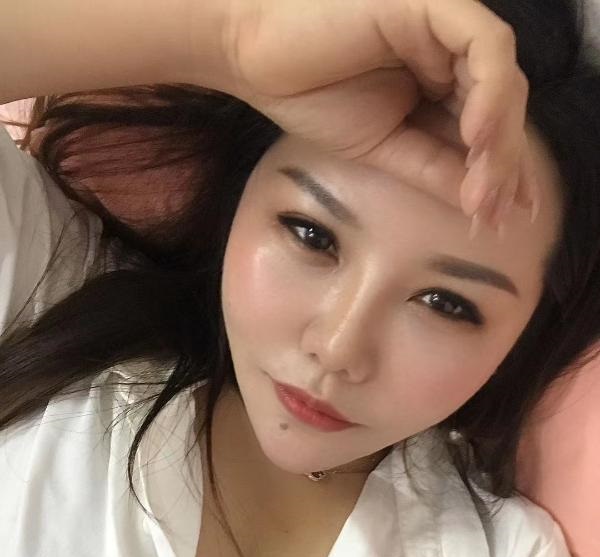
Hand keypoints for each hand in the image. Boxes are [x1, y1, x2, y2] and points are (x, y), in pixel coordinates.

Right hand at [220, 0, 537, 228]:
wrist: (253, 56)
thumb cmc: (309, 95)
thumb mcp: (384, 150)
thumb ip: (432, 167)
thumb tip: (477, 203)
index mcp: (438, 84)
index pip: (487, 130)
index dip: (501, 174)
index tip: (499, 220)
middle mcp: (450, 54)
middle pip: (503, 108)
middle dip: (505, 165)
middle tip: (494, 214)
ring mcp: (445, 27)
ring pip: (503, 81)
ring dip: (501, 139)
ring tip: (485, 190)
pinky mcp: (433, 4)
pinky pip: (485, 46)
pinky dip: (490, 92)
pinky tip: (476, 137)